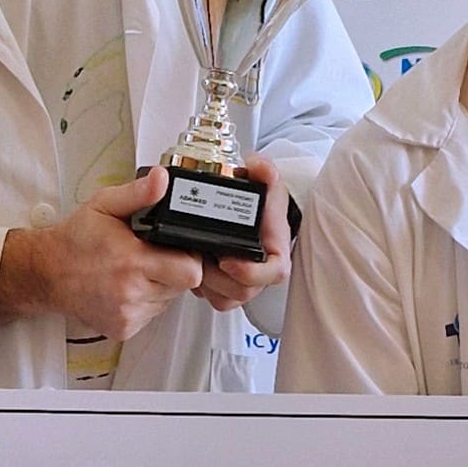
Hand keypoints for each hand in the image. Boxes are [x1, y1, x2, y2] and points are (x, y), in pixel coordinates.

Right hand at [0, 171, 203, 344]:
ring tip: (136, 270)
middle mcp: (130, 292)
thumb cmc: (75, 239)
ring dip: (160, 286)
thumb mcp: (105, 205)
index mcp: (131, 261)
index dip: (189, 256)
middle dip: (175, 270)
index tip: (176, 247)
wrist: (46, 273)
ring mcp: (127, 314)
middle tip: (154, 255)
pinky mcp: (123, 329)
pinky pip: (151, 315)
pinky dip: (145, 301)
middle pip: (182, 286)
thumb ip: (138, 193)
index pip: (190, 271)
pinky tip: (127, 286)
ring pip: (168, 301)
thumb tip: (162, 179)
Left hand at [191, 159, 288, 314]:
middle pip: (244, 290)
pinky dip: (201, 288)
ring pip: (226, 298)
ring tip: (194, 259)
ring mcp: (244, 282)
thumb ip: (264, 170)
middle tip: (199, 256)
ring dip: (207, 283)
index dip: (251, 272)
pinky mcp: (226, 288)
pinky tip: (193, 268)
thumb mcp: (264, 178)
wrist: (251, 210)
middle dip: (218, 278)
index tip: (228, 261)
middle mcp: (261, 271)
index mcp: (275, 251)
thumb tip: (260, 168)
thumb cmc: (261, 199)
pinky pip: (213, 298)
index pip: (274, 273)